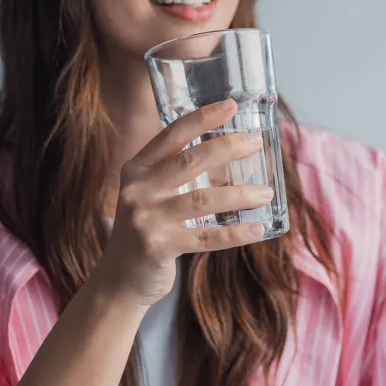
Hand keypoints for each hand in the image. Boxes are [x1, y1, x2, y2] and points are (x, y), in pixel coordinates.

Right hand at [92, 99, 273, 308]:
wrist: (118, 280)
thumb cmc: (146, 229)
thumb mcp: (149, 194)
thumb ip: (175, 172)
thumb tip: (228, 149)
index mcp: (137, 169)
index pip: (172, 135)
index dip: (202, 118)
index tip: (230, 105)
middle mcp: (138, 190)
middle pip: (190, 161)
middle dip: (227, 148)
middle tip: (256, 142)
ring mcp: (146, 219)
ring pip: (203, 199)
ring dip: (240, 195)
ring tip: (266, 192)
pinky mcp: (159, 247)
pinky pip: (206, 237)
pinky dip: (235, 233)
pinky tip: (258, 229)